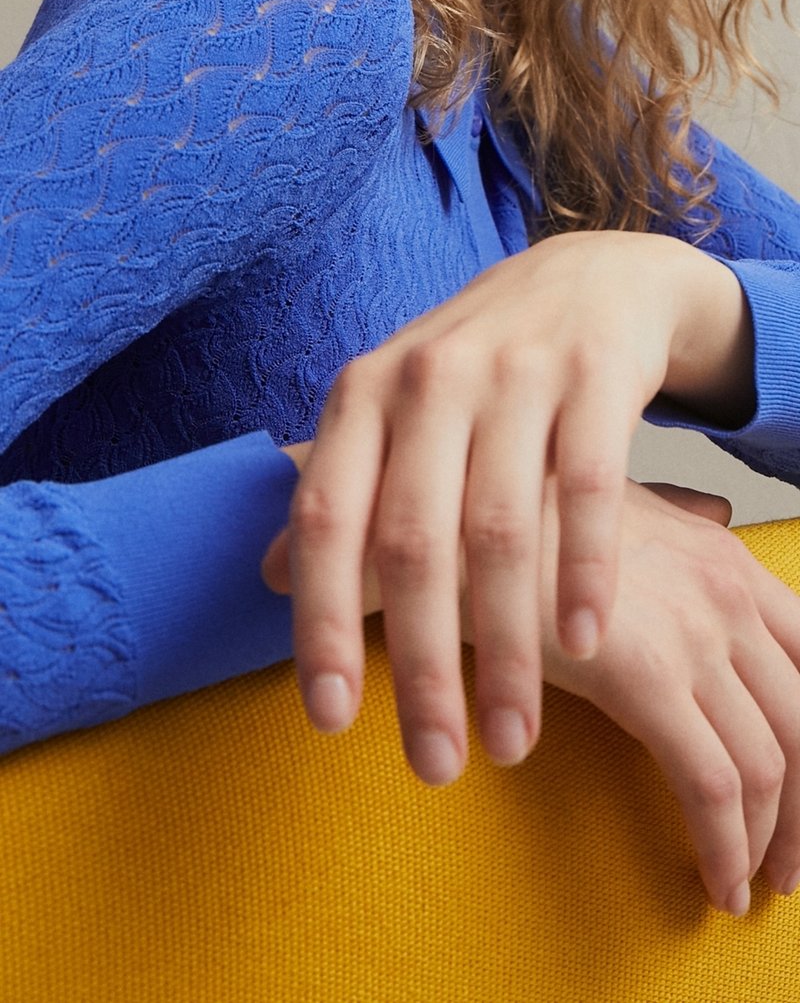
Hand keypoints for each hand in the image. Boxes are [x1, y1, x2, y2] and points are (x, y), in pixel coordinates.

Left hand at [264, 231, 752, 786]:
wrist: (583, 281)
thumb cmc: (472, 371)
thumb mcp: (389, 415)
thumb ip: (337, 489)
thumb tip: (272, 576)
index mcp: (362, 394)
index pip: (326, 521)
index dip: (321, 624)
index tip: (332, 720)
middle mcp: (428, 379)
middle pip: (413, 543)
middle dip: (421, 667)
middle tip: (435, 762)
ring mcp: (514, 373)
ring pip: (501, 531)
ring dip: (505, 648)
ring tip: (510, 737)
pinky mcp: (594, 378)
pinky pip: (588, 491)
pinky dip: (583, 572)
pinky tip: (584, 644)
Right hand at [538, 480, 799, 915]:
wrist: (452, 511)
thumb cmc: (516, 513)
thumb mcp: (610, 496)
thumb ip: (675, 512)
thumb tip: (717, 509)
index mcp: (724, 554)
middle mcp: (726, 592)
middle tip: (786, 864)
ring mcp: (693, 632)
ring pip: (770, 763)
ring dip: (766, 842)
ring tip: (744, 884)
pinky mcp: (645, 676)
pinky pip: (713, 784)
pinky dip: (726, 845)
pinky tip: (714, 880)